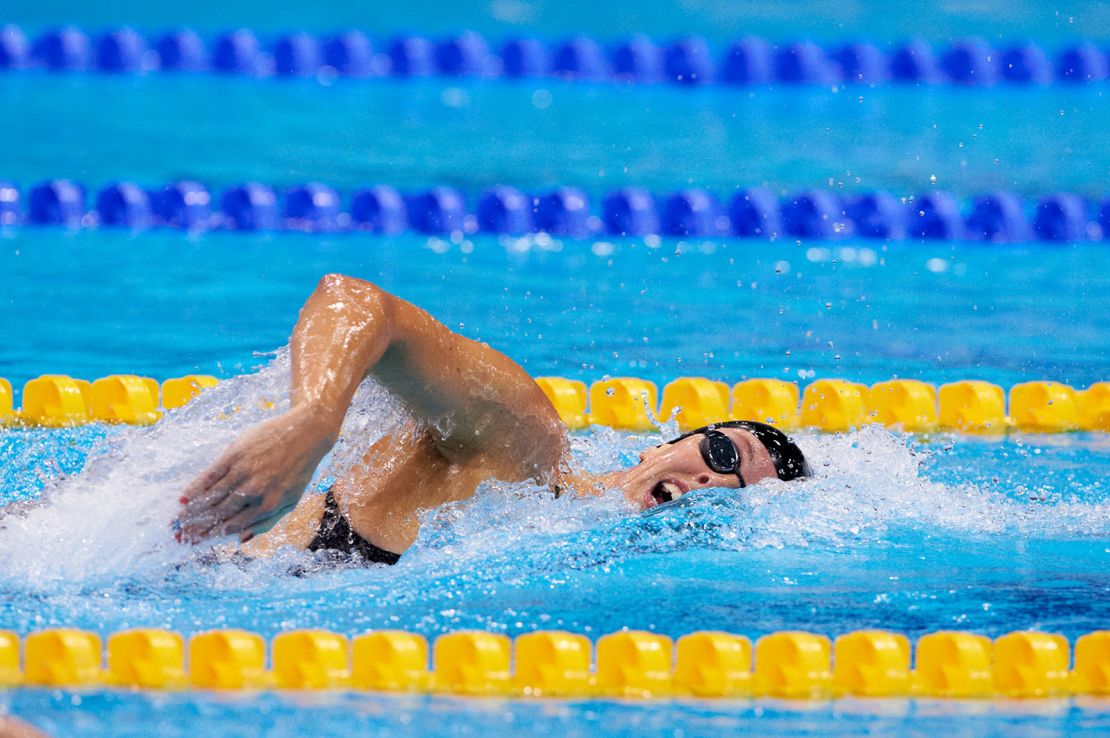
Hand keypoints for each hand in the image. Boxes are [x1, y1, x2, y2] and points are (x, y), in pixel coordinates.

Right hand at [176, 405, 337, 542]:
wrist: (305, 433)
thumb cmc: (297, 470)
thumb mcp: (290, 501)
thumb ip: (267, 522)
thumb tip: (241, 540)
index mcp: (269, 505)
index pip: (233, 526)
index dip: (212, 535)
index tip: (196, 542)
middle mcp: (255, 491)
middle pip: (219, 513)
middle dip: (197, 527)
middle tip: (179, 536)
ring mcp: (244, 471)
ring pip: (212, 496)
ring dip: (192, 511)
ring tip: (178, 521)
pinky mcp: (236, 454)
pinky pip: (211, 474)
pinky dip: (196, 487)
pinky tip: (184, 498)